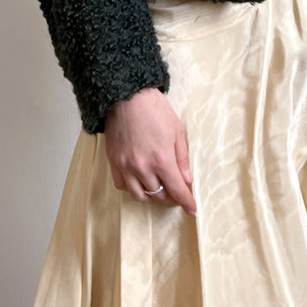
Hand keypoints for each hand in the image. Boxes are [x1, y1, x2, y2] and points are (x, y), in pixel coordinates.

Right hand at [104, 88, 196, 215]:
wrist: (127, 96)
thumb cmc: (154, 109)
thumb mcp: (177, 130)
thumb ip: (182, 157)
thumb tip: (187, 178)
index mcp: (162, 159)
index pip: (177, 190)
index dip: (187, 202)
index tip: (192, 210)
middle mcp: (143, 167)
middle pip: (159, 195)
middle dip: (171, 196)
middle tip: (176, 190)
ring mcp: (126, 166)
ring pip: (140, 195)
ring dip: (152, 195)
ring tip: (158, 186)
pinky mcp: (113, 162)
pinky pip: (123, 186)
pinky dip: (133, 188)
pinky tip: (140, 180)